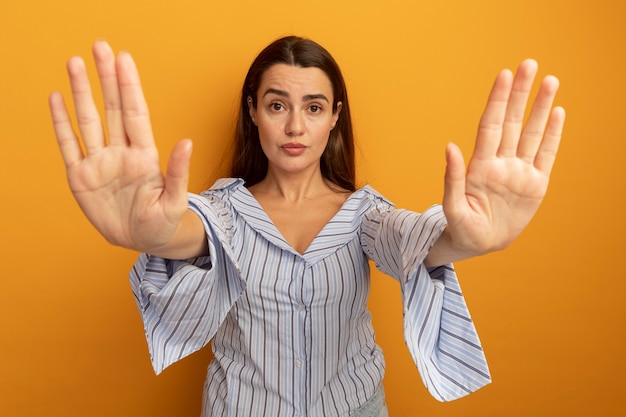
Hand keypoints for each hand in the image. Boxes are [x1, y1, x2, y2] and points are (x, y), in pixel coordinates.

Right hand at [49, 41, 192, 252]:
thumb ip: (178, 172)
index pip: (135, 113)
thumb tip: (187, 142)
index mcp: (144, 156)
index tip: (124, 59)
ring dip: (81, 92)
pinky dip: (61, 122)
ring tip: (75, 63)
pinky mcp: (80, 177)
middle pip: (112, 107)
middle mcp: (120, 152)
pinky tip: (57, 98)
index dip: (129, 86)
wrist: (143, 240)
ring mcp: (99, 162)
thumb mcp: (174, 201)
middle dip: (106, 77)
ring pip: (88, 119)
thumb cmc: (163, 221)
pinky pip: (68, 145)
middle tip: (100, 46)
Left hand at [441, 59, 565, 257]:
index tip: (504, 75)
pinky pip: (546, 155)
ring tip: (550, 80)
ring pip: (531, 133)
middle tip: (528, 64)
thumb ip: (453, 178)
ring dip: (540, 108)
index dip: (497, 101)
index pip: (490, 126)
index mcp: (480, 166)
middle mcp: (501, 162)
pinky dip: (552, 135)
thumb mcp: (453, 207)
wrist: (480, 244)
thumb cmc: (462, 227)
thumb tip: (450, 146)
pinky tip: (557, 112)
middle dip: (520, 93)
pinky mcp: (535, 184)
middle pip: (512, 121)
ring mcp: (519, 172)